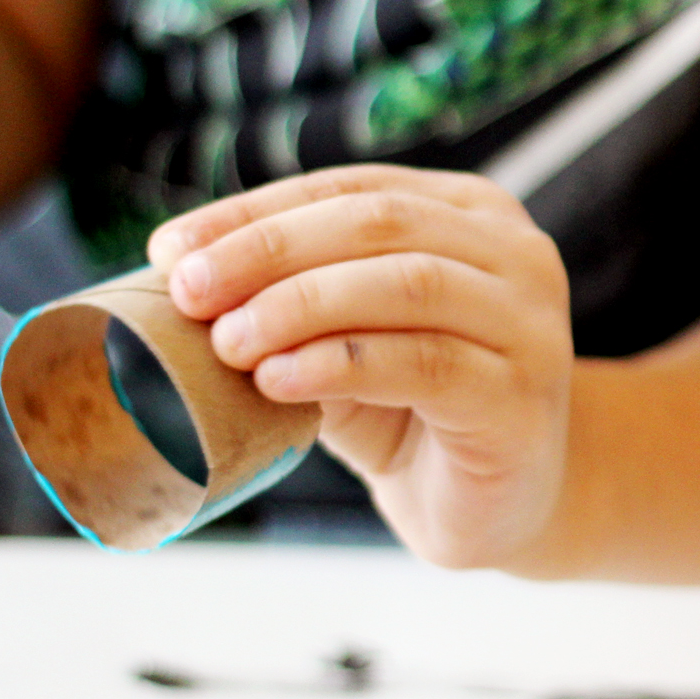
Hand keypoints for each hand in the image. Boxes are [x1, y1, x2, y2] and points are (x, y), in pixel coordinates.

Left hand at [148, 164, 574, 567]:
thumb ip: (294, 303)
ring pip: (406, 284)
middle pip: (379, 223)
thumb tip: (178, 275)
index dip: (255, 212)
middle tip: (189, 292)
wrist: (498, 508)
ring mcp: (530, 323)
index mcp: (473, 213)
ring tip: (229, 342)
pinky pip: (424, 363)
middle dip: (269, 252)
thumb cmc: (413, 415)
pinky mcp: (522, 397)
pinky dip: (339, 364)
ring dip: (300, 306)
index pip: (351, 190)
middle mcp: (517, 253)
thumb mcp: (345, 342)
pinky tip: (278, 379)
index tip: (169, 248)